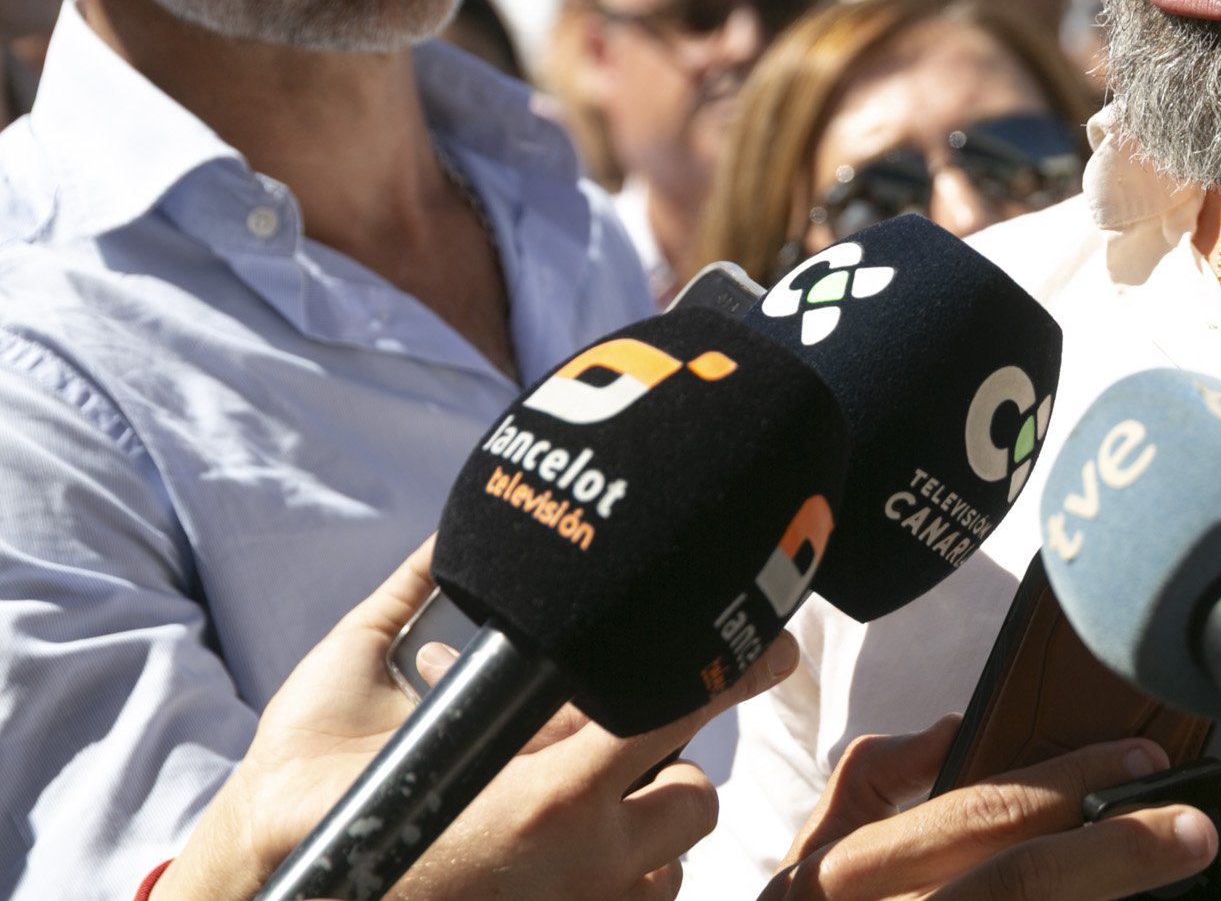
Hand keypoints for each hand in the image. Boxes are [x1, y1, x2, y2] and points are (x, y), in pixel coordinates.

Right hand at [158, 538, 799, 900]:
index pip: (680, 708)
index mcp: (552, 796)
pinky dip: (616, 884)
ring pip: (668, 860)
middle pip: (691, 795)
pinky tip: (558, 867)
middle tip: (595, 756)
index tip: (773, 644)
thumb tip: (442, 533)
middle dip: (659, 771)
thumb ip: (409, 600)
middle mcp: (586, 866)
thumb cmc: (303, 794)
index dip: (731, 668)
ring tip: (568, 818)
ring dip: (638, 833)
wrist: (268, 894)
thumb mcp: (347, 678)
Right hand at [763, 729, 1215, 900]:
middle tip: (1193, 831)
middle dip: (1116, 854)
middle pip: (1018, 883)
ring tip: (1184, 869)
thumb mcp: (810, 860)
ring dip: (1113, 894)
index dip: (1069, 784)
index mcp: (841, 879)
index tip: (1142, 758)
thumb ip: (869, 784)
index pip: (977, 814)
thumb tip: (952, 729)